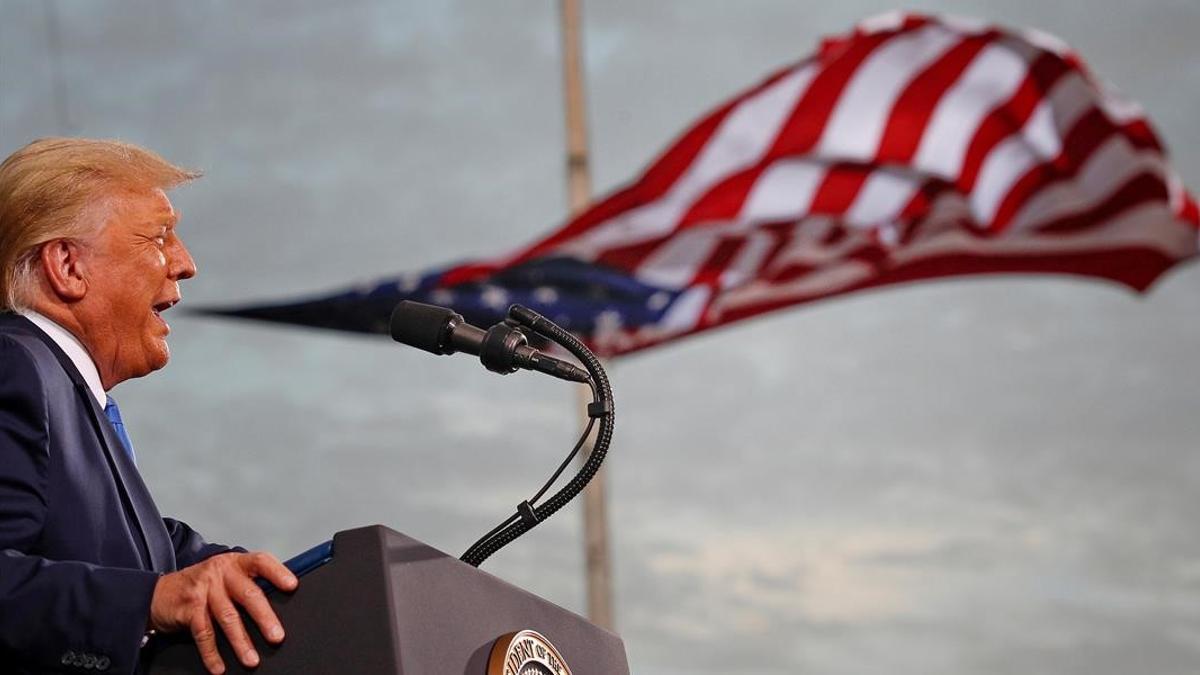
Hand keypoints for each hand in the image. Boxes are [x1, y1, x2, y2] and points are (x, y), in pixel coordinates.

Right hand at [149, 552, 298, 673]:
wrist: (158, 593)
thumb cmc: (202, 585)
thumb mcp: (225, 576)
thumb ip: (247, 583)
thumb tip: (279, 602)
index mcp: (235, 563)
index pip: (260, 562)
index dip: (277, 572)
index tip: (292, 586)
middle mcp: (220, 573)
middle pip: (248, 595)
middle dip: (264, 618)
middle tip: (277, 636)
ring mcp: (204, 590)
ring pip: (227, 618)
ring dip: (241, 642)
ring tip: (252, 659)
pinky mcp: (189, 608)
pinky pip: (204, 634)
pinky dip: (212, 653)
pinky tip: (219, 666)